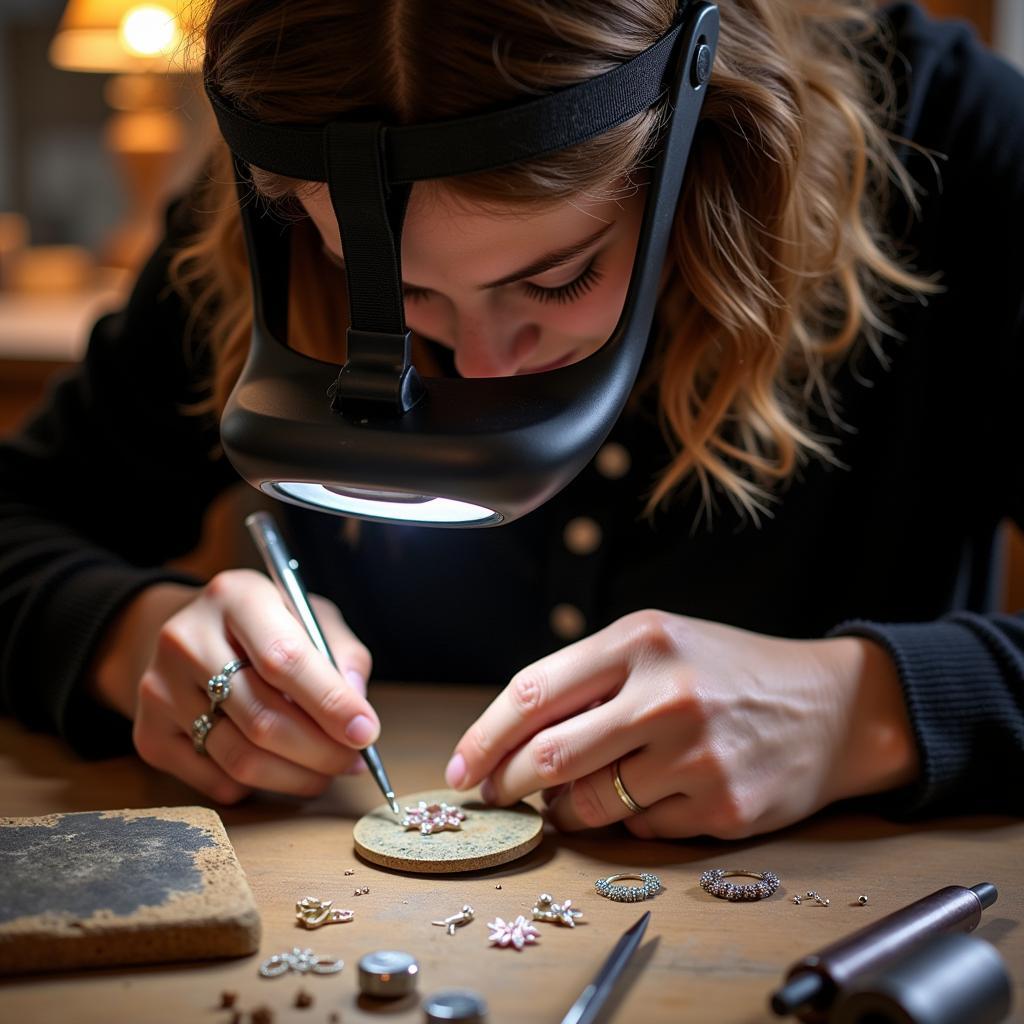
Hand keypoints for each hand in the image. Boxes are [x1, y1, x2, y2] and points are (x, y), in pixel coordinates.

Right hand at [110, 570, 377, 802]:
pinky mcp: (149, 735)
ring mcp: (159, 689)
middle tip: (353, 761)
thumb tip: (357, 714)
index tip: (365, 732)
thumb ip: (342, 656)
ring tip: (327, 772)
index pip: (283, 659)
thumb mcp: (310, 617)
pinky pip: (216, 780)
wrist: (190, 636)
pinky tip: (283, 770)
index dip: (329, 702)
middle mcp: (186, 639)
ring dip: (296, 776)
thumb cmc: (267, 627)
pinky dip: (260, 787)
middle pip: (262, 717)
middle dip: (320, 750)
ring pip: (240, 758)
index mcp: (235, 597)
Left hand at [445, 610, 918, 838]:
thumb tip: (513, 739)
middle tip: (494, 794)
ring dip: (567, 808)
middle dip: (508, 783)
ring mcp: (697, 754)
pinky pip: (642, 828)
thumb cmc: (727, 671)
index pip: (535, 692)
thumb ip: (590, 678)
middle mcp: (666, 694)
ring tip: (575, 795)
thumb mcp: (659, 644)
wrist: (829, 705)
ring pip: (591, 803)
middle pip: (551, 756)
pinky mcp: (723, 806)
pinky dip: (630, 819)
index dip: (485, 736)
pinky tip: (654, 793)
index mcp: (640, 641)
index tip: (461, 767)